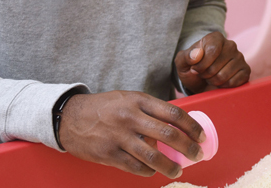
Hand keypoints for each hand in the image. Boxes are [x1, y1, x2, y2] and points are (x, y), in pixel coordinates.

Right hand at [58, 90, 204, 178]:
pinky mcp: (109, 154)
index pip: (174, 114)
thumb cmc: (104, 107)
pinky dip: (148, 171)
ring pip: (153, 156)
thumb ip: (149, 110)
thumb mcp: (128, 99)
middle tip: (198, 154)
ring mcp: (119, 137)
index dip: (192, 127)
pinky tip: (153, 172)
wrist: (69, 117)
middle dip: (188, 147)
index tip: (201, 136)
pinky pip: (135, 167)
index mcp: (139, 101)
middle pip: (169, 135)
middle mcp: (131, 118)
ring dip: (170, 166)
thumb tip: (175, 124)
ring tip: (177, 171)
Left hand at [174, 31, 249, 93]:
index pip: (212, 50)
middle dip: (206, 74)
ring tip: (212, 77)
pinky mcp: (246, 70)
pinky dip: (224, 86)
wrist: (201, 82)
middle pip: (216, 65)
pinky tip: (222, 82)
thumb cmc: (192, 69)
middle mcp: (230, 45)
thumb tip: (197, 54)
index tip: (195, 68)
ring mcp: (240, 57)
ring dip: (214, 81)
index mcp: (215, 38)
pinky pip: (234, 82)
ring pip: (224, 76)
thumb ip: (186, 56)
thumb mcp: (182, 62)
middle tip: (204, 74)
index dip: (201, 65)